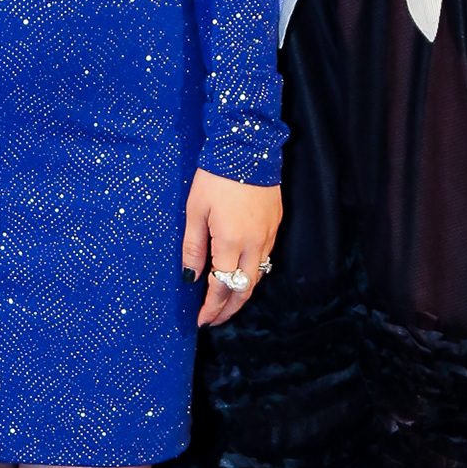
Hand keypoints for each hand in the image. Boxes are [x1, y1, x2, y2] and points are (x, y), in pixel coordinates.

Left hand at [181, 169, 282, 329]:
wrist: (247, 148)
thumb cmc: (214, 177)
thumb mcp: (194, 211)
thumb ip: (193, 247)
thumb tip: (190, 278)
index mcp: (231, 242)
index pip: (222, 287)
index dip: (212, 307)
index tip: (202, 320)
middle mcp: (255, 244)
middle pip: (245, 289)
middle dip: (230, 309)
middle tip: (215, 319)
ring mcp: (269, 234)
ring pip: (258, 275)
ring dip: (242, 292)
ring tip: (226, 301)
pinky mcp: (276, 224)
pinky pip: (266, 256)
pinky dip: (253, 272)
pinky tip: (241, 272)